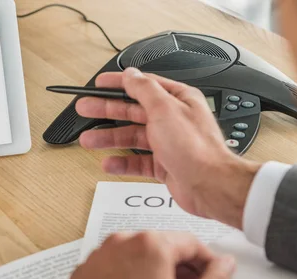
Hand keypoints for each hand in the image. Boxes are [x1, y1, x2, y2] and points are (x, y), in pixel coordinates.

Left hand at [60, 231, 235, 278]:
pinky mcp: (83, 271)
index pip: (191, 242)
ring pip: (136, 254)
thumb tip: (224, 266)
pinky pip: (113, 266)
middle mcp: (120, 242)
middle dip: (180, 267)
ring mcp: (98, 256)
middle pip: (162, 245)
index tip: (211, 275)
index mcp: (150, 245)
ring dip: (153, 272)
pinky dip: (127, 277)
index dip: (207, 262)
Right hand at [76, 68, 261, 228]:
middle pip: (132, 111)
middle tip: (86, 109)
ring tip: (89, 139)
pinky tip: (108, 163)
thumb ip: (144, 90)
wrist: (210, 185)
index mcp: (177, 99)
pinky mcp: (164, 164)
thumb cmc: (195, 147)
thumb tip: (131, 75)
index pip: (142, 86)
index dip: (118, 84)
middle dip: (106, 110)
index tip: (98, 84)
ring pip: (132, 137)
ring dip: (109, 138)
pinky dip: (122, 162)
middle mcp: (172, 119)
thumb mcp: (165, 109)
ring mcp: (168, 143)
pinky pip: (137, 161)